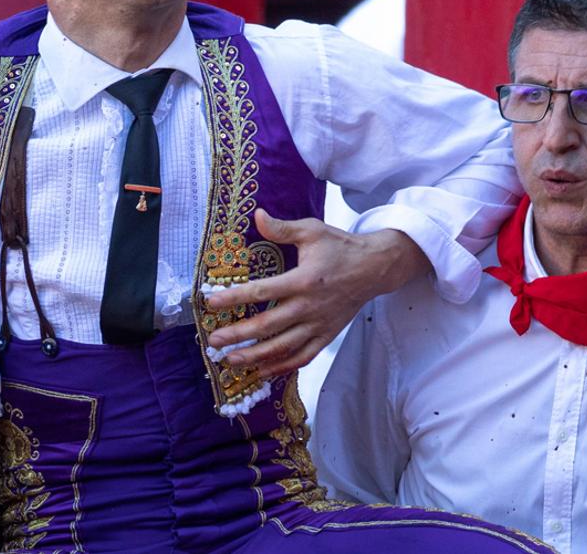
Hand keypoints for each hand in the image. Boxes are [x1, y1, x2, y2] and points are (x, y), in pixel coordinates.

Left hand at [205, 209, 429, 376]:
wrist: (375, 268)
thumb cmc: (341, 247)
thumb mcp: (312, 231)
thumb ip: (282, 228)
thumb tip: (257, 215)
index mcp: (303, 279)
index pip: (262, 291)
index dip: (234, 297)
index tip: (211, 302)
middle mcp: (310, 306)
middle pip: (268, 325)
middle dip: (239, 335)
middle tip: (214, 341)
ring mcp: (319, 324)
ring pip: (284, 346)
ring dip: (256, 356)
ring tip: (231, 360)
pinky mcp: (327, 335)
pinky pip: (304, 356)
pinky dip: (283, 366)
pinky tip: (263, 371)